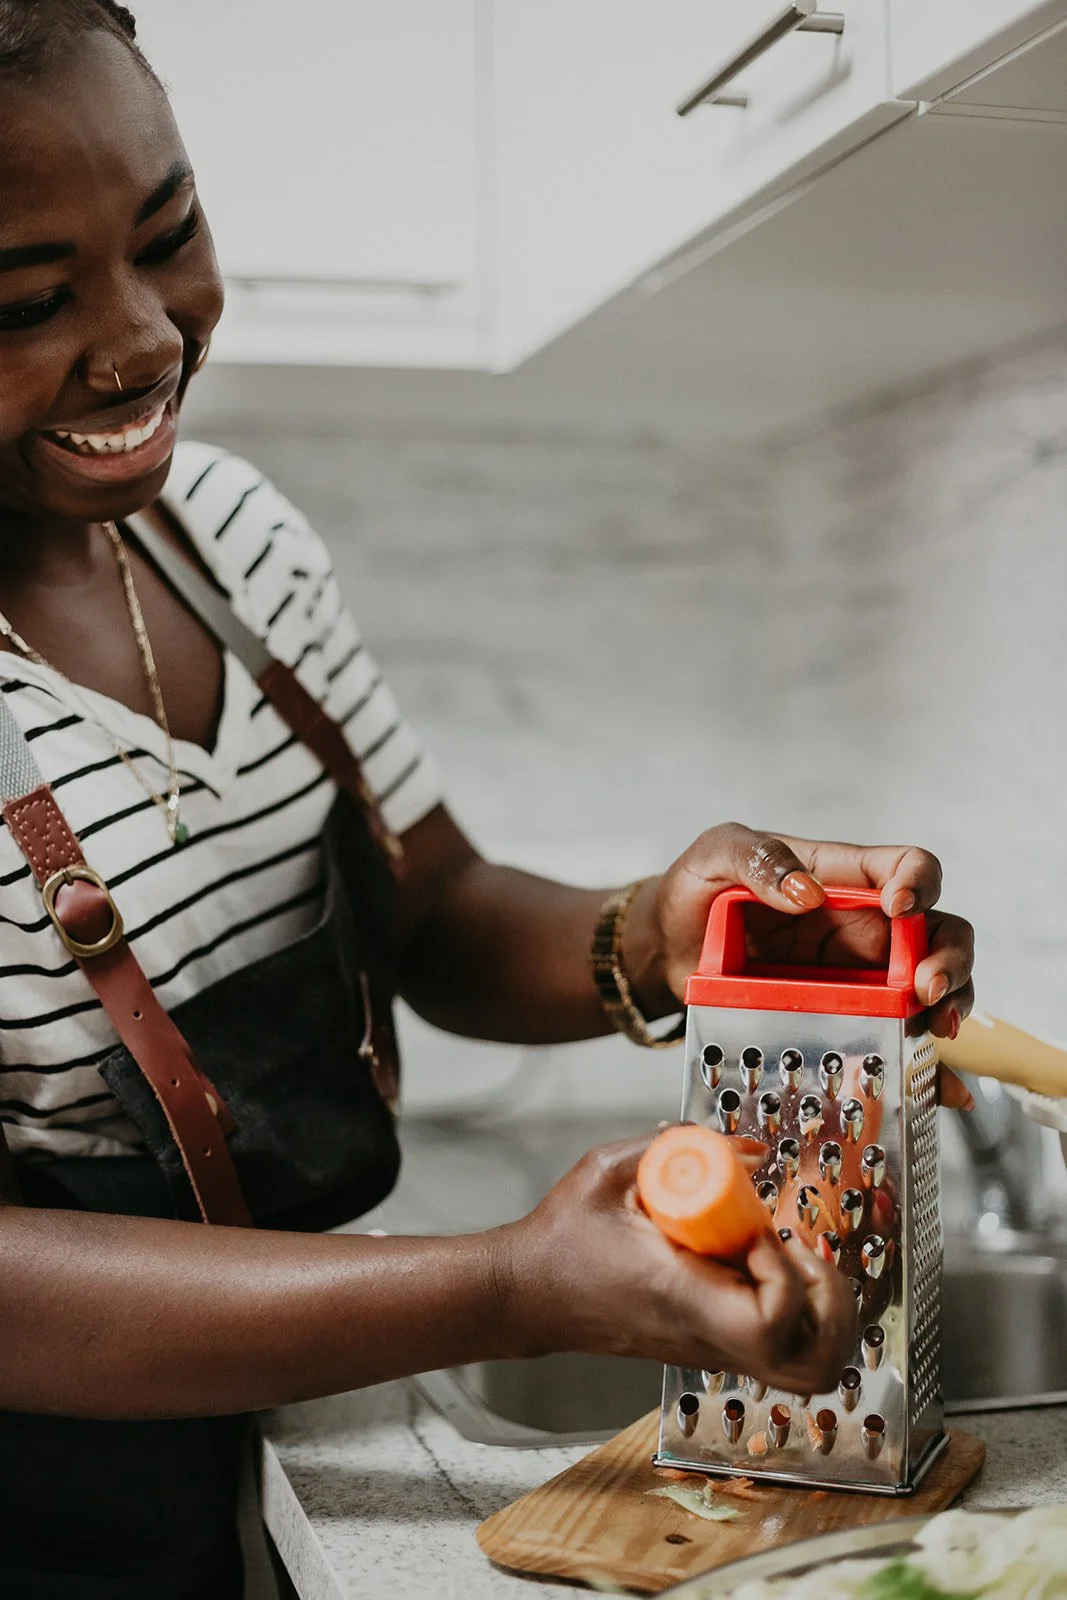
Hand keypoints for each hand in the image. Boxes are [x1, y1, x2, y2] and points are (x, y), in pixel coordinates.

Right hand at [495, 1133, 856, 1394]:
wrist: (530, 1294)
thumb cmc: (564, 1237)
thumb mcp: (609, 1169)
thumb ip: (678, 1144)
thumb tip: (749, 1148)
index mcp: (681, 1298)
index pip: (768, 1325)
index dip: (786, 1278)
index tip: (760, 1231)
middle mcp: (707, 1338)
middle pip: (812, 1368)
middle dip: (830, 1308)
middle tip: (798, 1255)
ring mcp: (713, 1352)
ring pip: (807, 1370)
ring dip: (821, 1316)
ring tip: (790, 1263)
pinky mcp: (713, 1349)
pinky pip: (782, 1351)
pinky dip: (798, 1314)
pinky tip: (764, 1267)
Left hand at [624, 823, 974, 1107]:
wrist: (666, 949)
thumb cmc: (698, 891)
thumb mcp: (718, 854)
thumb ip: (758, 858)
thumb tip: (806, 891)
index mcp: (844, 876)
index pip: (907, 867)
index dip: (919, 883)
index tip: (899, 907)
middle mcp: (864, 926)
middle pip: (940, 931)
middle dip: (949, 959)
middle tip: (926, 989)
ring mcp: (861, 977)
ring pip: (934, 987)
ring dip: (949, 1007)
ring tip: (934, 1030)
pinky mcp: (847, 1020)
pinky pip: (897, 1041)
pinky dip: (926, 1068)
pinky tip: (939, 1089)